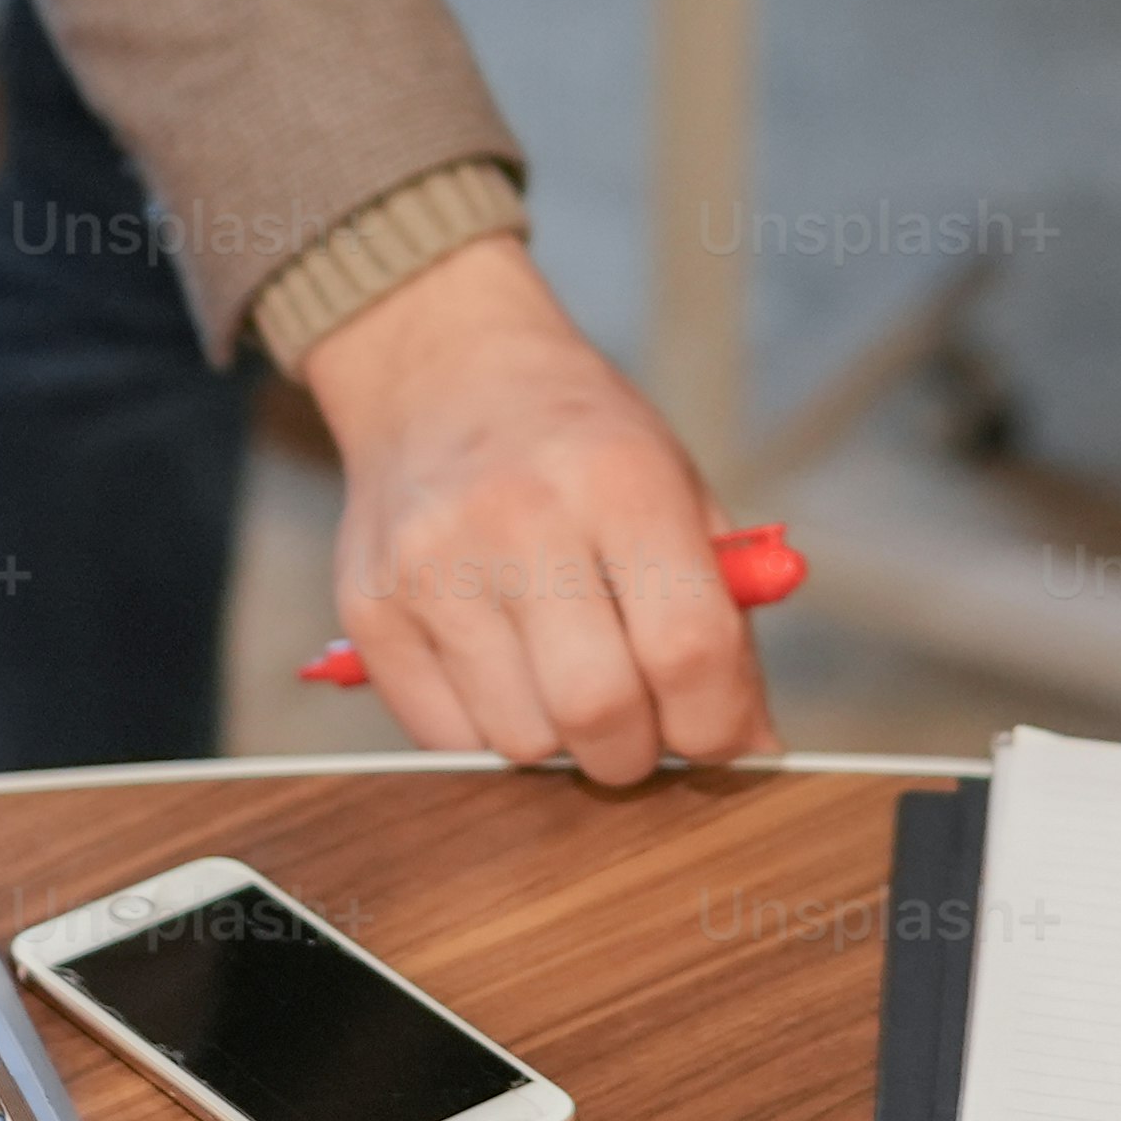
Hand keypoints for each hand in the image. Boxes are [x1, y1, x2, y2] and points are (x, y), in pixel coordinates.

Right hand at [296, 233, 776, 784]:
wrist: (441, 370)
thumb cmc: (579, 444)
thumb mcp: (674, 486)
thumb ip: (721, 613)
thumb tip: (751, 745)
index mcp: (619, 479)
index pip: (687, 647)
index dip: (718, 722)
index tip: (720, 735)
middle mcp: (519, 518)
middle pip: (598, 710)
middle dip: (636, 750)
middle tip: (640, 726)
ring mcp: (430, 566)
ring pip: (519, 741)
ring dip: (559, 740)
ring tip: (560, 676)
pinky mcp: (368, 607)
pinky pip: (443, 737)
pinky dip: (487, 731)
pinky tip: (499, 669)